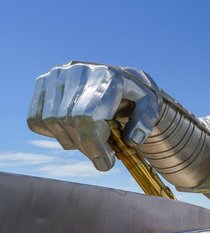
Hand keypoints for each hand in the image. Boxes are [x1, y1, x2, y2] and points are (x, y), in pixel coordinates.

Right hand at [27, 62, 161, 170]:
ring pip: (50, 121)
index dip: (94, 145)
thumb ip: (145, 122)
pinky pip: (36, 119)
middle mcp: (78, 71)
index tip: (106, 161)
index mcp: (107, 77)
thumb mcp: (149, 106)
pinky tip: (73, 128)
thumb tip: (132, 140)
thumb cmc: (134, 95)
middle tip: (101, 157)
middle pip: (69, 121)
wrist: (118, 76)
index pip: (87, 117)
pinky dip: (53, 132)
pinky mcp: (43, 82)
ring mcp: (57, 75)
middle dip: (86, 147)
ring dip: (70, 141)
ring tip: (89, 139)